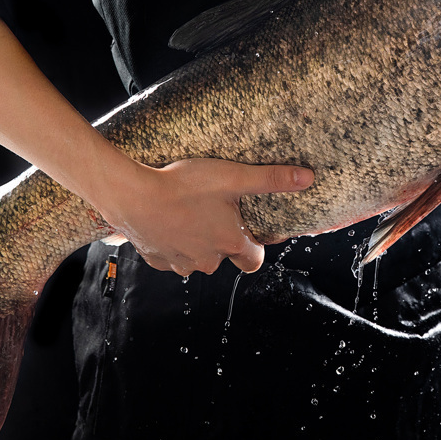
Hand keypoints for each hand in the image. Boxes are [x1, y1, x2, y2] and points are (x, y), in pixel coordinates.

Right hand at [94, 156, 313, 276]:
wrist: (132, 195)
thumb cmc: (184, 185)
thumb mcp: (233, 177)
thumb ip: (271, 179)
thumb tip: (307, 178)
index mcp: (230, 244)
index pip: (254, 260)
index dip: (254, 245)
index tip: (247, 226)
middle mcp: (207, 261)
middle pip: (224, 257)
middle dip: (223, 238)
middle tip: (215, 209)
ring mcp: (180, 263)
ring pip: (196, 257)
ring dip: (197, 240)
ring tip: (190, 211)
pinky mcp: (155, 258)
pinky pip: (171, 254)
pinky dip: (172, 240)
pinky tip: (168, 218)